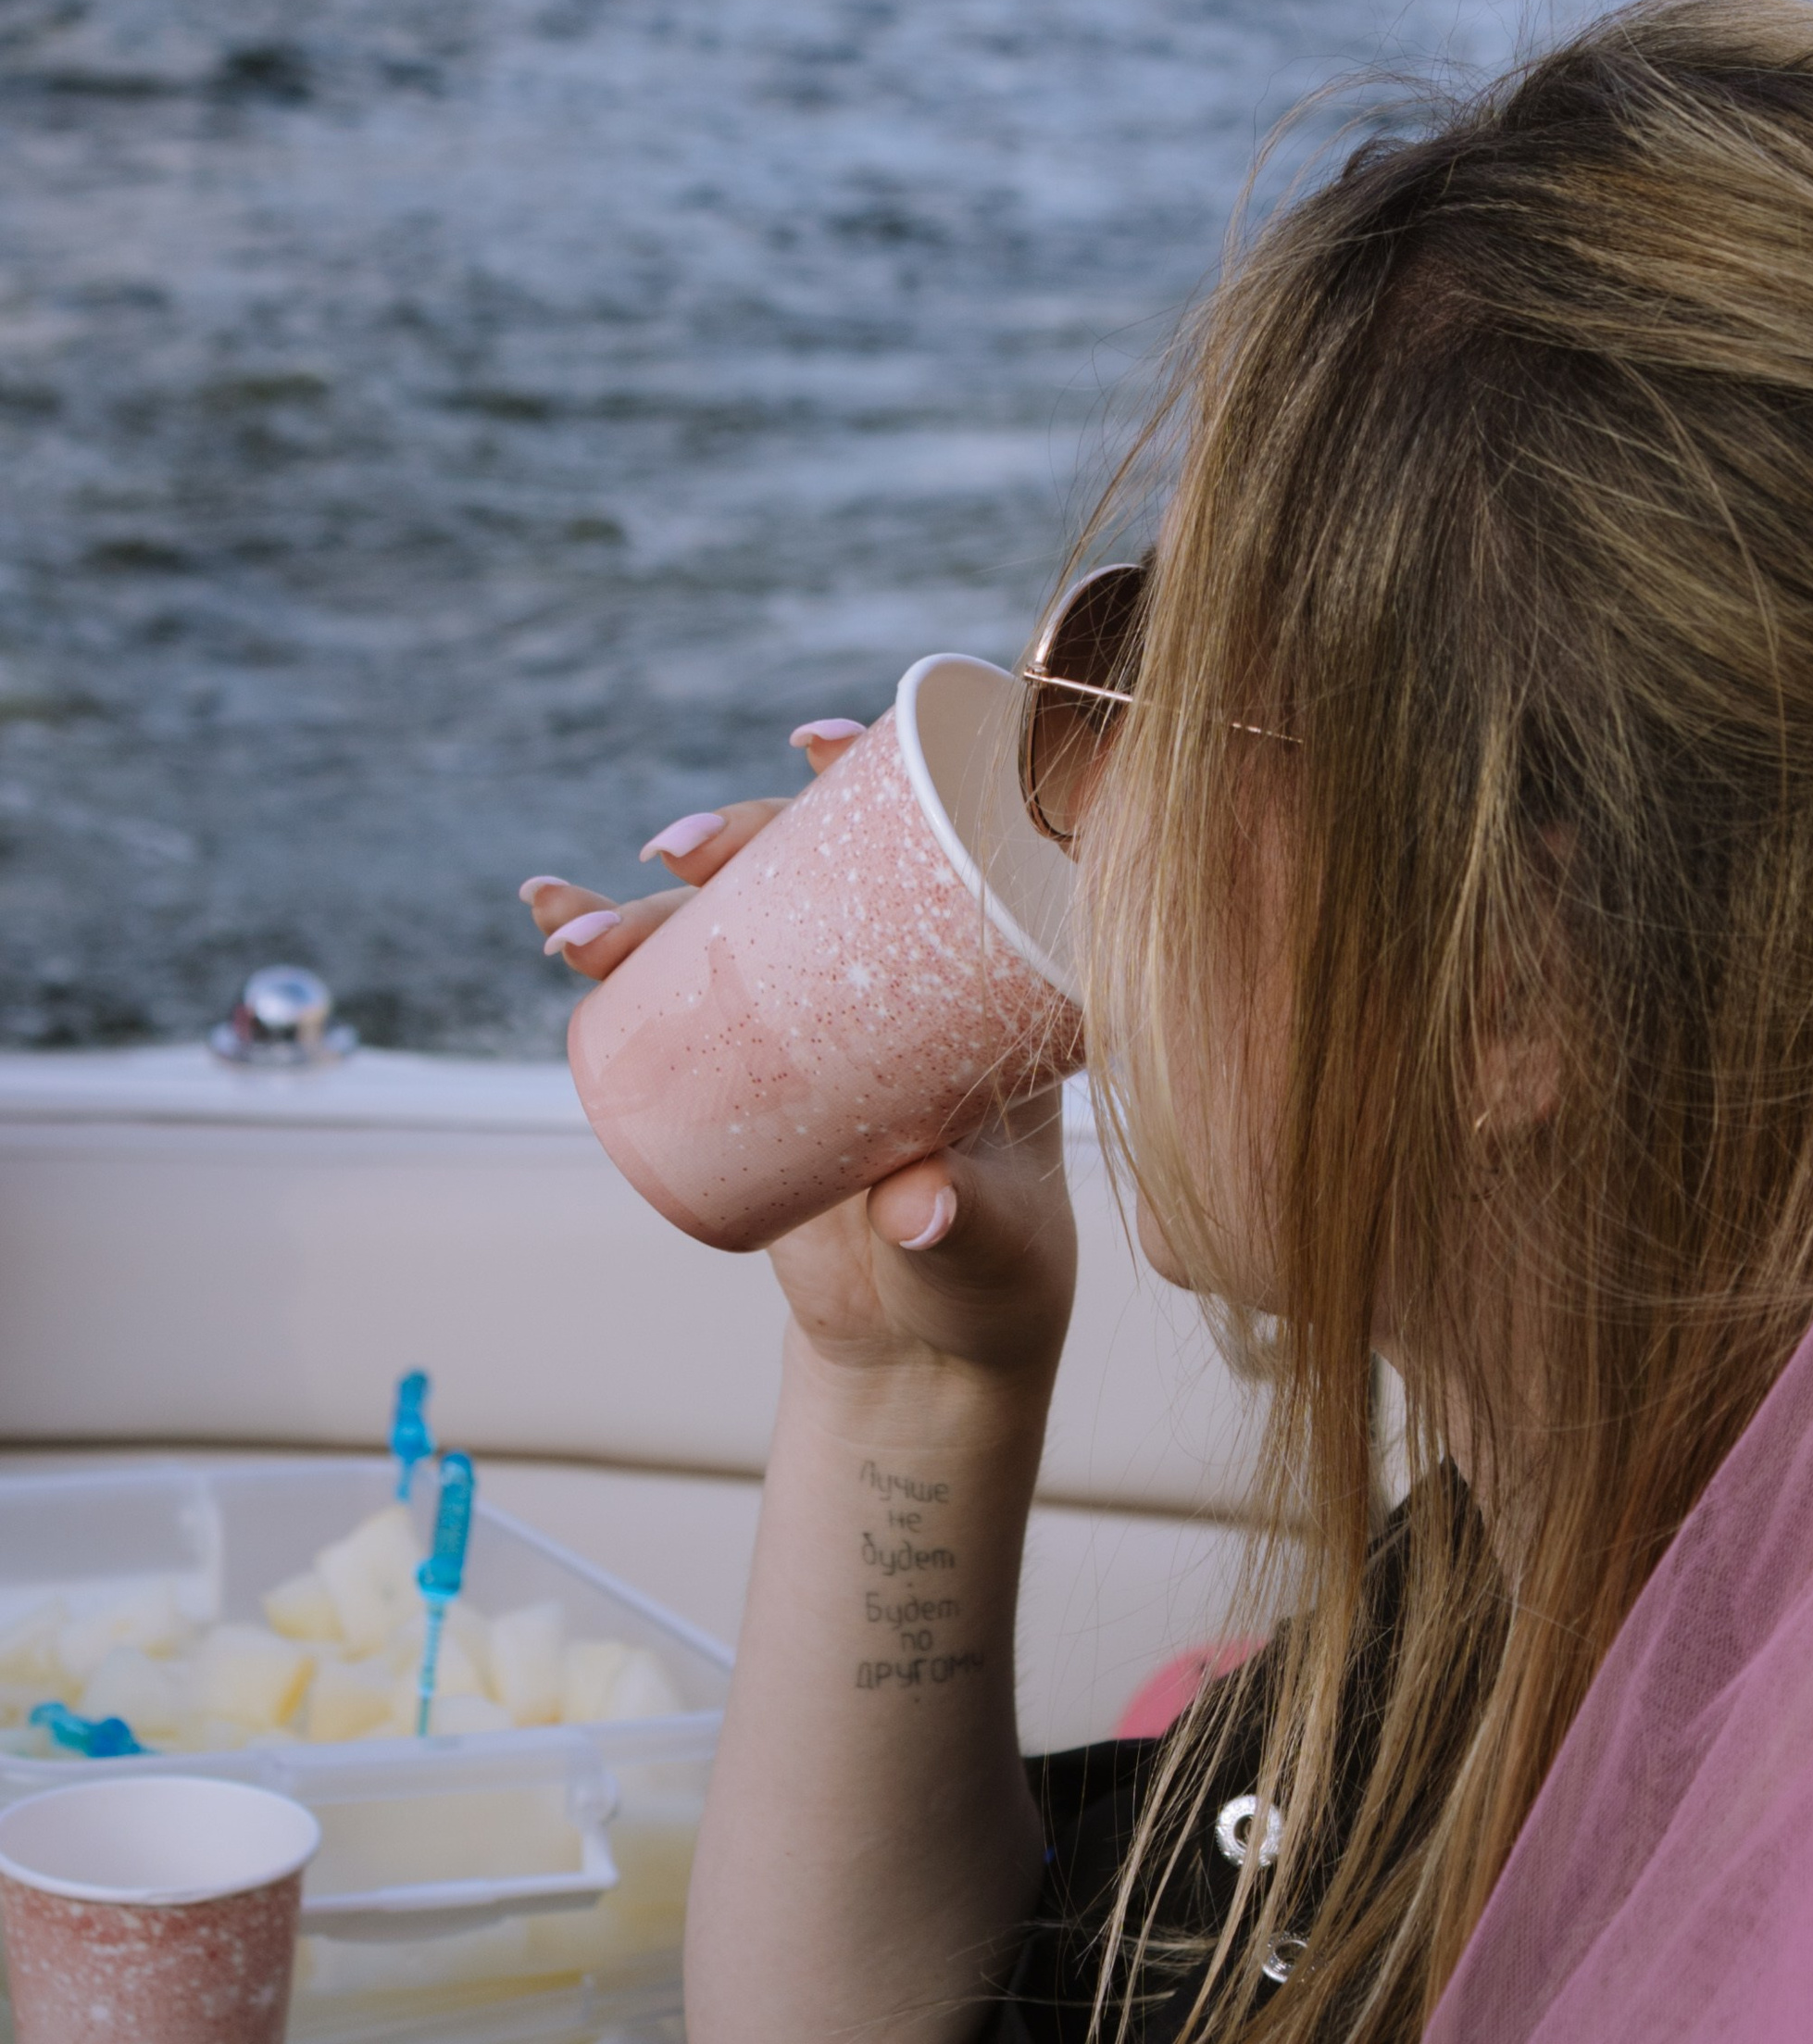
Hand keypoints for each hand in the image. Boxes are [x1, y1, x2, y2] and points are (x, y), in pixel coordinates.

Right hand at [520, 725, 1078, 1389]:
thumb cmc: (991, 1274)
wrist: (924, 1340)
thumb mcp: (988, 1243)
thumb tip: (917, 1209)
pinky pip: (677, 989)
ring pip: (727, 923)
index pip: (930, 840)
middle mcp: (888, 970)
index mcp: (972, 975)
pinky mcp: (747, 1064)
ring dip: (647, 906)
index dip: (876, 776)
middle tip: (671, 858)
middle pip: (807, 866)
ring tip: (571, 931)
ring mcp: (811, 1011)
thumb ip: (959, 1223)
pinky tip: (549, 916)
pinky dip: (618, 950)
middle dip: (730, 842)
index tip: (818, 743)